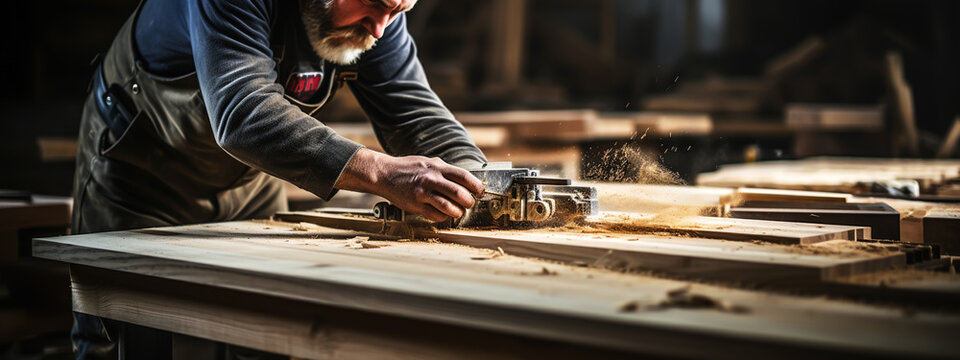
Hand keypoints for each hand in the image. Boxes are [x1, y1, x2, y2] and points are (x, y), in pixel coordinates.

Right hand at [335, 148, 483, 221]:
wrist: (384, 174)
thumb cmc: (408, 168)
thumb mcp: (429, 162)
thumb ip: (445, 170)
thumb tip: (464, 180)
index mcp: (437, 167)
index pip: (464, 177)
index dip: (476, 186)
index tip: (480, 192)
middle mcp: (431, 179)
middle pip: (459, 193)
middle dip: (469, 201)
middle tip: (469, 203)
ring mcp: (423, 193)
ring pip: (449, 207)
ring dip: (458, 212)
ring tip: (458, 211)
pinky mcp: (416, 205)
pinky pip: (436, 215)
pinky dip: (444, 217)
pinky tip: (443, 214)